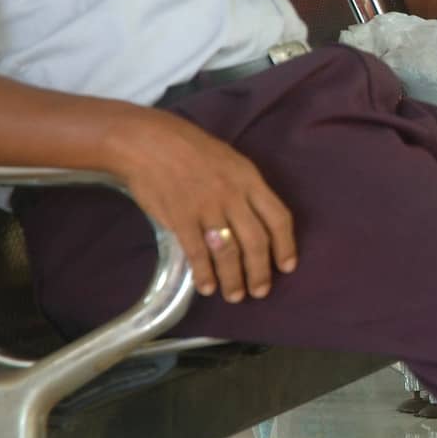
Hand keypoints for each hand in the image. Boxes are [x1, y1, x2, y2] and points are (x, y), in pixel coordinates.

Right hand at [105, 108, 296, 303]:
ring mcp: (207, 207)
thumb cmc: (190, 149)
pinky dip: (204, 274)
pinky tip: (206, 287)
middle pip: (256, 241)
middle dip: (260, 272)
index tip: (287, 266)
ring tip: (235, 296)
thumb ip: (245, 189)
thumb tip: (255, 220)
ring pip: (229, 252)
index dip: (286, 246)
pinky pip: (197, 253)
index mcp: (249, 179)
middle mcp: (233, 195)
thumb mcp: (230, 160)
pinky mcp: (181, 218)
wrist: (149, 142)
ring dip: (233, 278)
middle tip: (260, 292)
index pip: (278, 218)